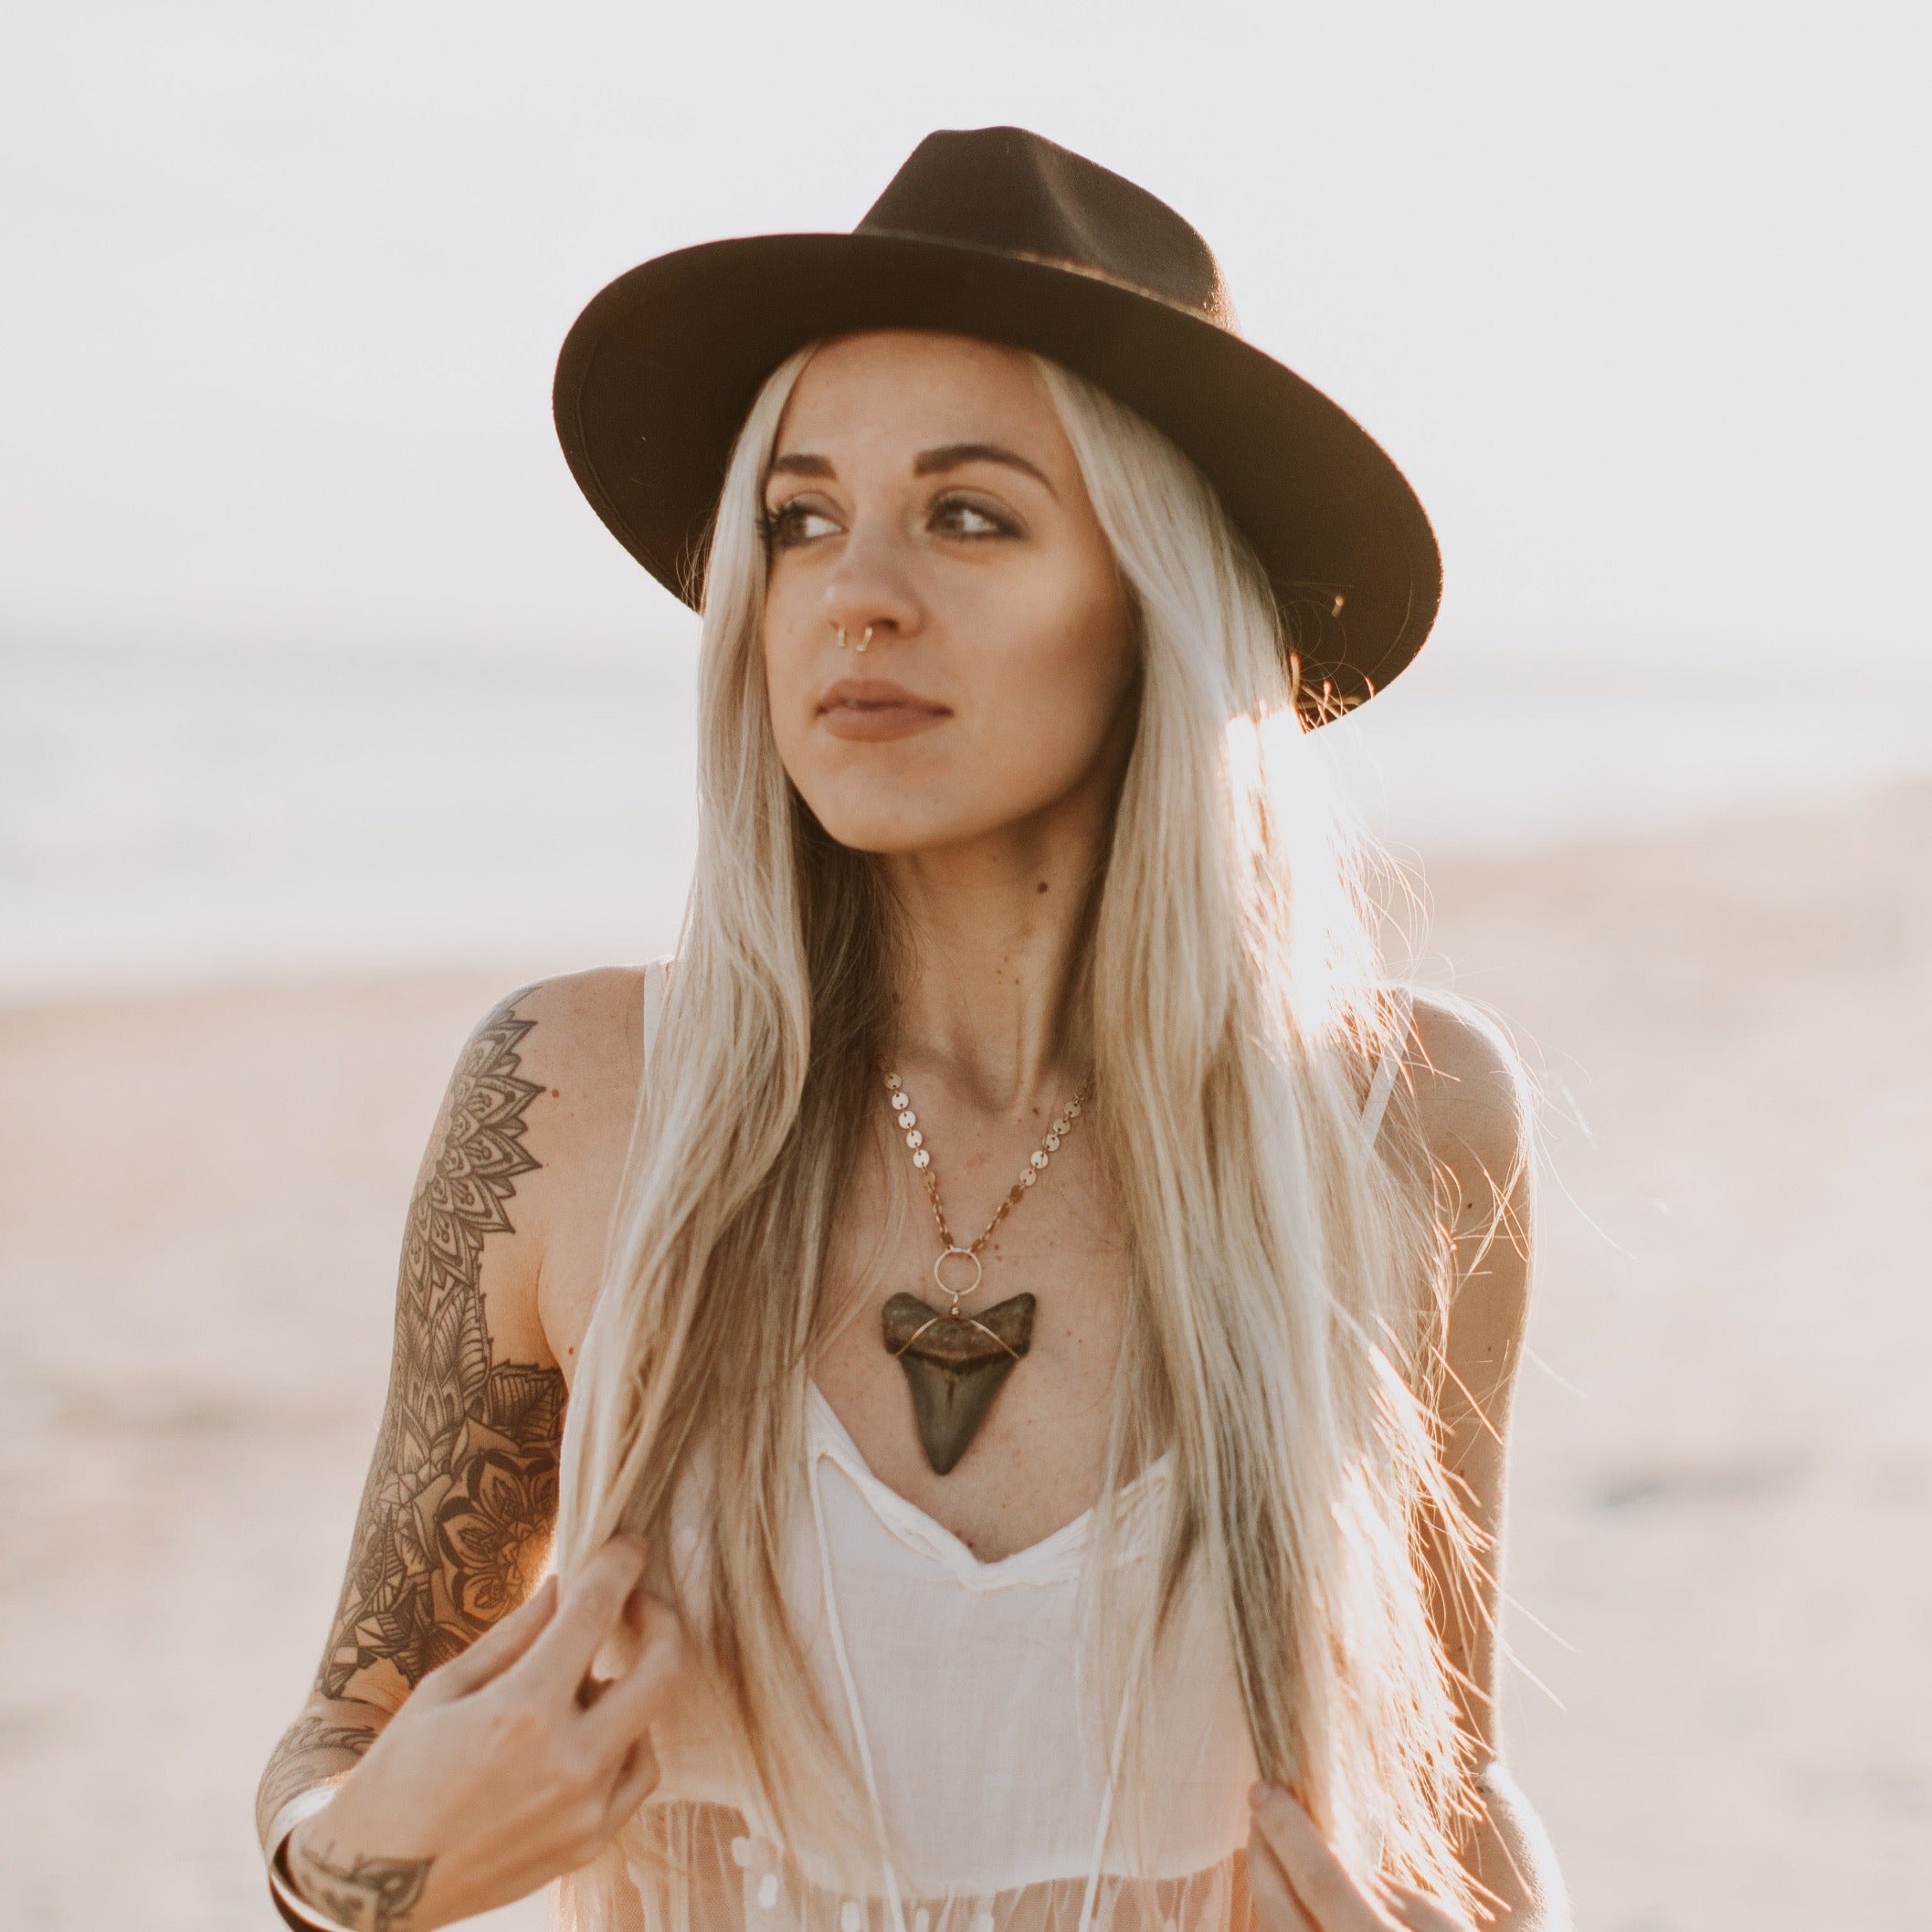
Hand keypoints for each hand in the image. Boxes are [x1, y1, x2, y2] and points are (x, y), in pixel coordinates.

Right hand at [286, 1535, 683, 1930]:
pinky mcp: (588, 1846)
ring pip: (650, 1722)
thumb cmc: (395, 1775)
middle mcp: (566, 1761)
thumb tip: (565, 1584)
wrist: (373, 1887)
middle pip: (661, 1669)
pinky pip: (638, 1775)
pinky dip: (628, 1741)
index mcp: (520, 1710)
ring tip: (587, 1680)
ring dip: (631, 1686)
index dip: (620, 1565)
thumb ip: (514, 1635)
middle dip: (660, 1618)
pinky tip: (593, 1731)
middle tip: (639, 1601)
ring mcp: (584, 1810)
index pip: (595, 1613)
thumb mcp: (443, 1689)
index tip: (630, 1543)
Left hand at [1248, 1783, 1474, 1931]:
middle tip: (1260, 1803)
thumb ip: (1380, 1887)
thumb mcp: (1435, 1920)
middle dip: (1262, 1851)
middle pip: (1279, 1909)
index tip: (1265, 1788)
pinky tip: (1283, 1884)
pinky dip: (1275, 1911)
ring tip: (1269, 1839)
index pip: (1323, 1881)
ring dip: (1265, 1880)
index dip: (1289, 1831)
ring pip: (1270, 1928)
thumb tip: (1325, 1845)